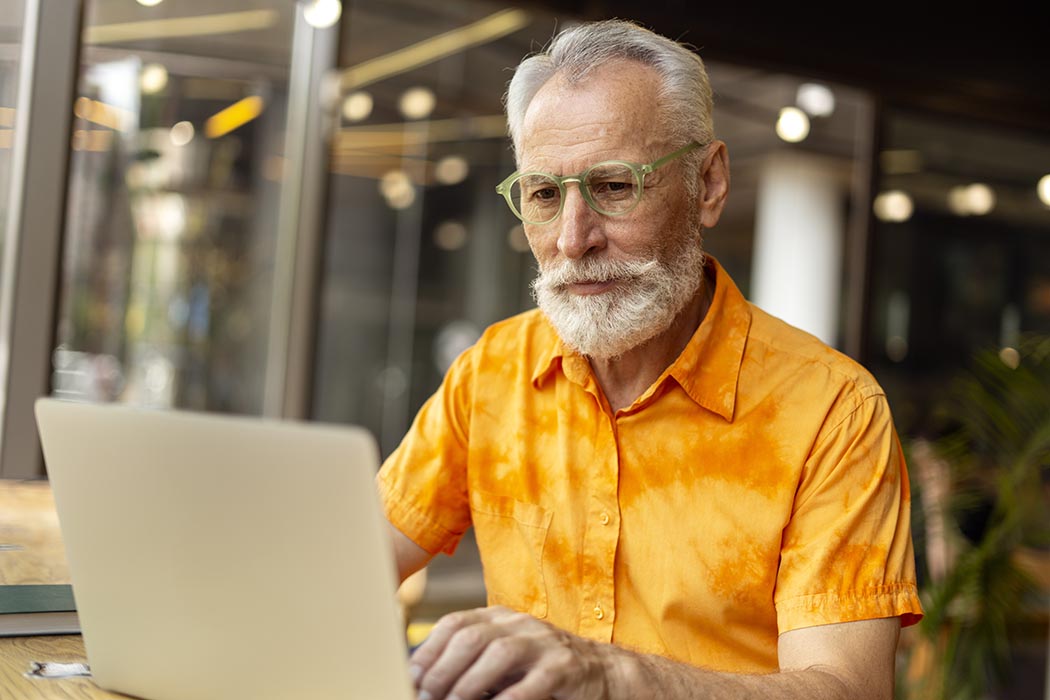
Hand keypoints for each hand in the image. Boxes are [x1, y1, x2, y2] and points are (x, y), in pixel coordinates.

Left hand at [409, 606, 609, 699]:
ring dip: (469, 683)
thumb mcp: (505, 658)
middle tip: (427, 696)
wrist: (603, 672)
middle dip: (443, 669)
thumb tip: (425, 682)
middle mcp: (520, 624)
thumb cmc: (542, 669)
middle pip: (472, 636)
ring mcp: (544, 643)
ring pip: (500, 653)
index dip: (429, 649)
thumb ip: (472, 663)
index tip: (411, 677)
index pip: (455, 623)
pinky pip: (532, 683)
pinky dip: (507, 699)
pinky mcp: (565, 666)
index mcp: (500, 618)